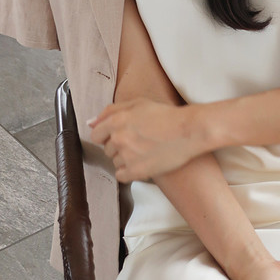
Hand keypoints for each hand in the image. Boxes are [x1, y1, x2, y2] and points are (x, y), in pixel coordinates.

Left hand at [88, 99, 203, 181]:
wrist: (188, 131)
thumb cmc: (166, 115)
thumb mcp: (138, 103)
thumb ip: (111, 110)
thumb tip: (90, 122)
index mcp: (117, 120)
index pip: (96, 134)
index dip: (107, 134)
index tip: (119, 135)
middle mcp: (118, 139)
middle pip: (107, 149)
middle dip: (118, 146)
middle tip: (137, 141)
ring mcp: (127, 156)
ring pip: (115, 162)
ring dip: (125, 158)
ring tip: (143, 151)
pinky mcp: (136, 171)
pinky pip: (121, 176)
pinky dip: (128, 172)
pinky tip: (141, 163)